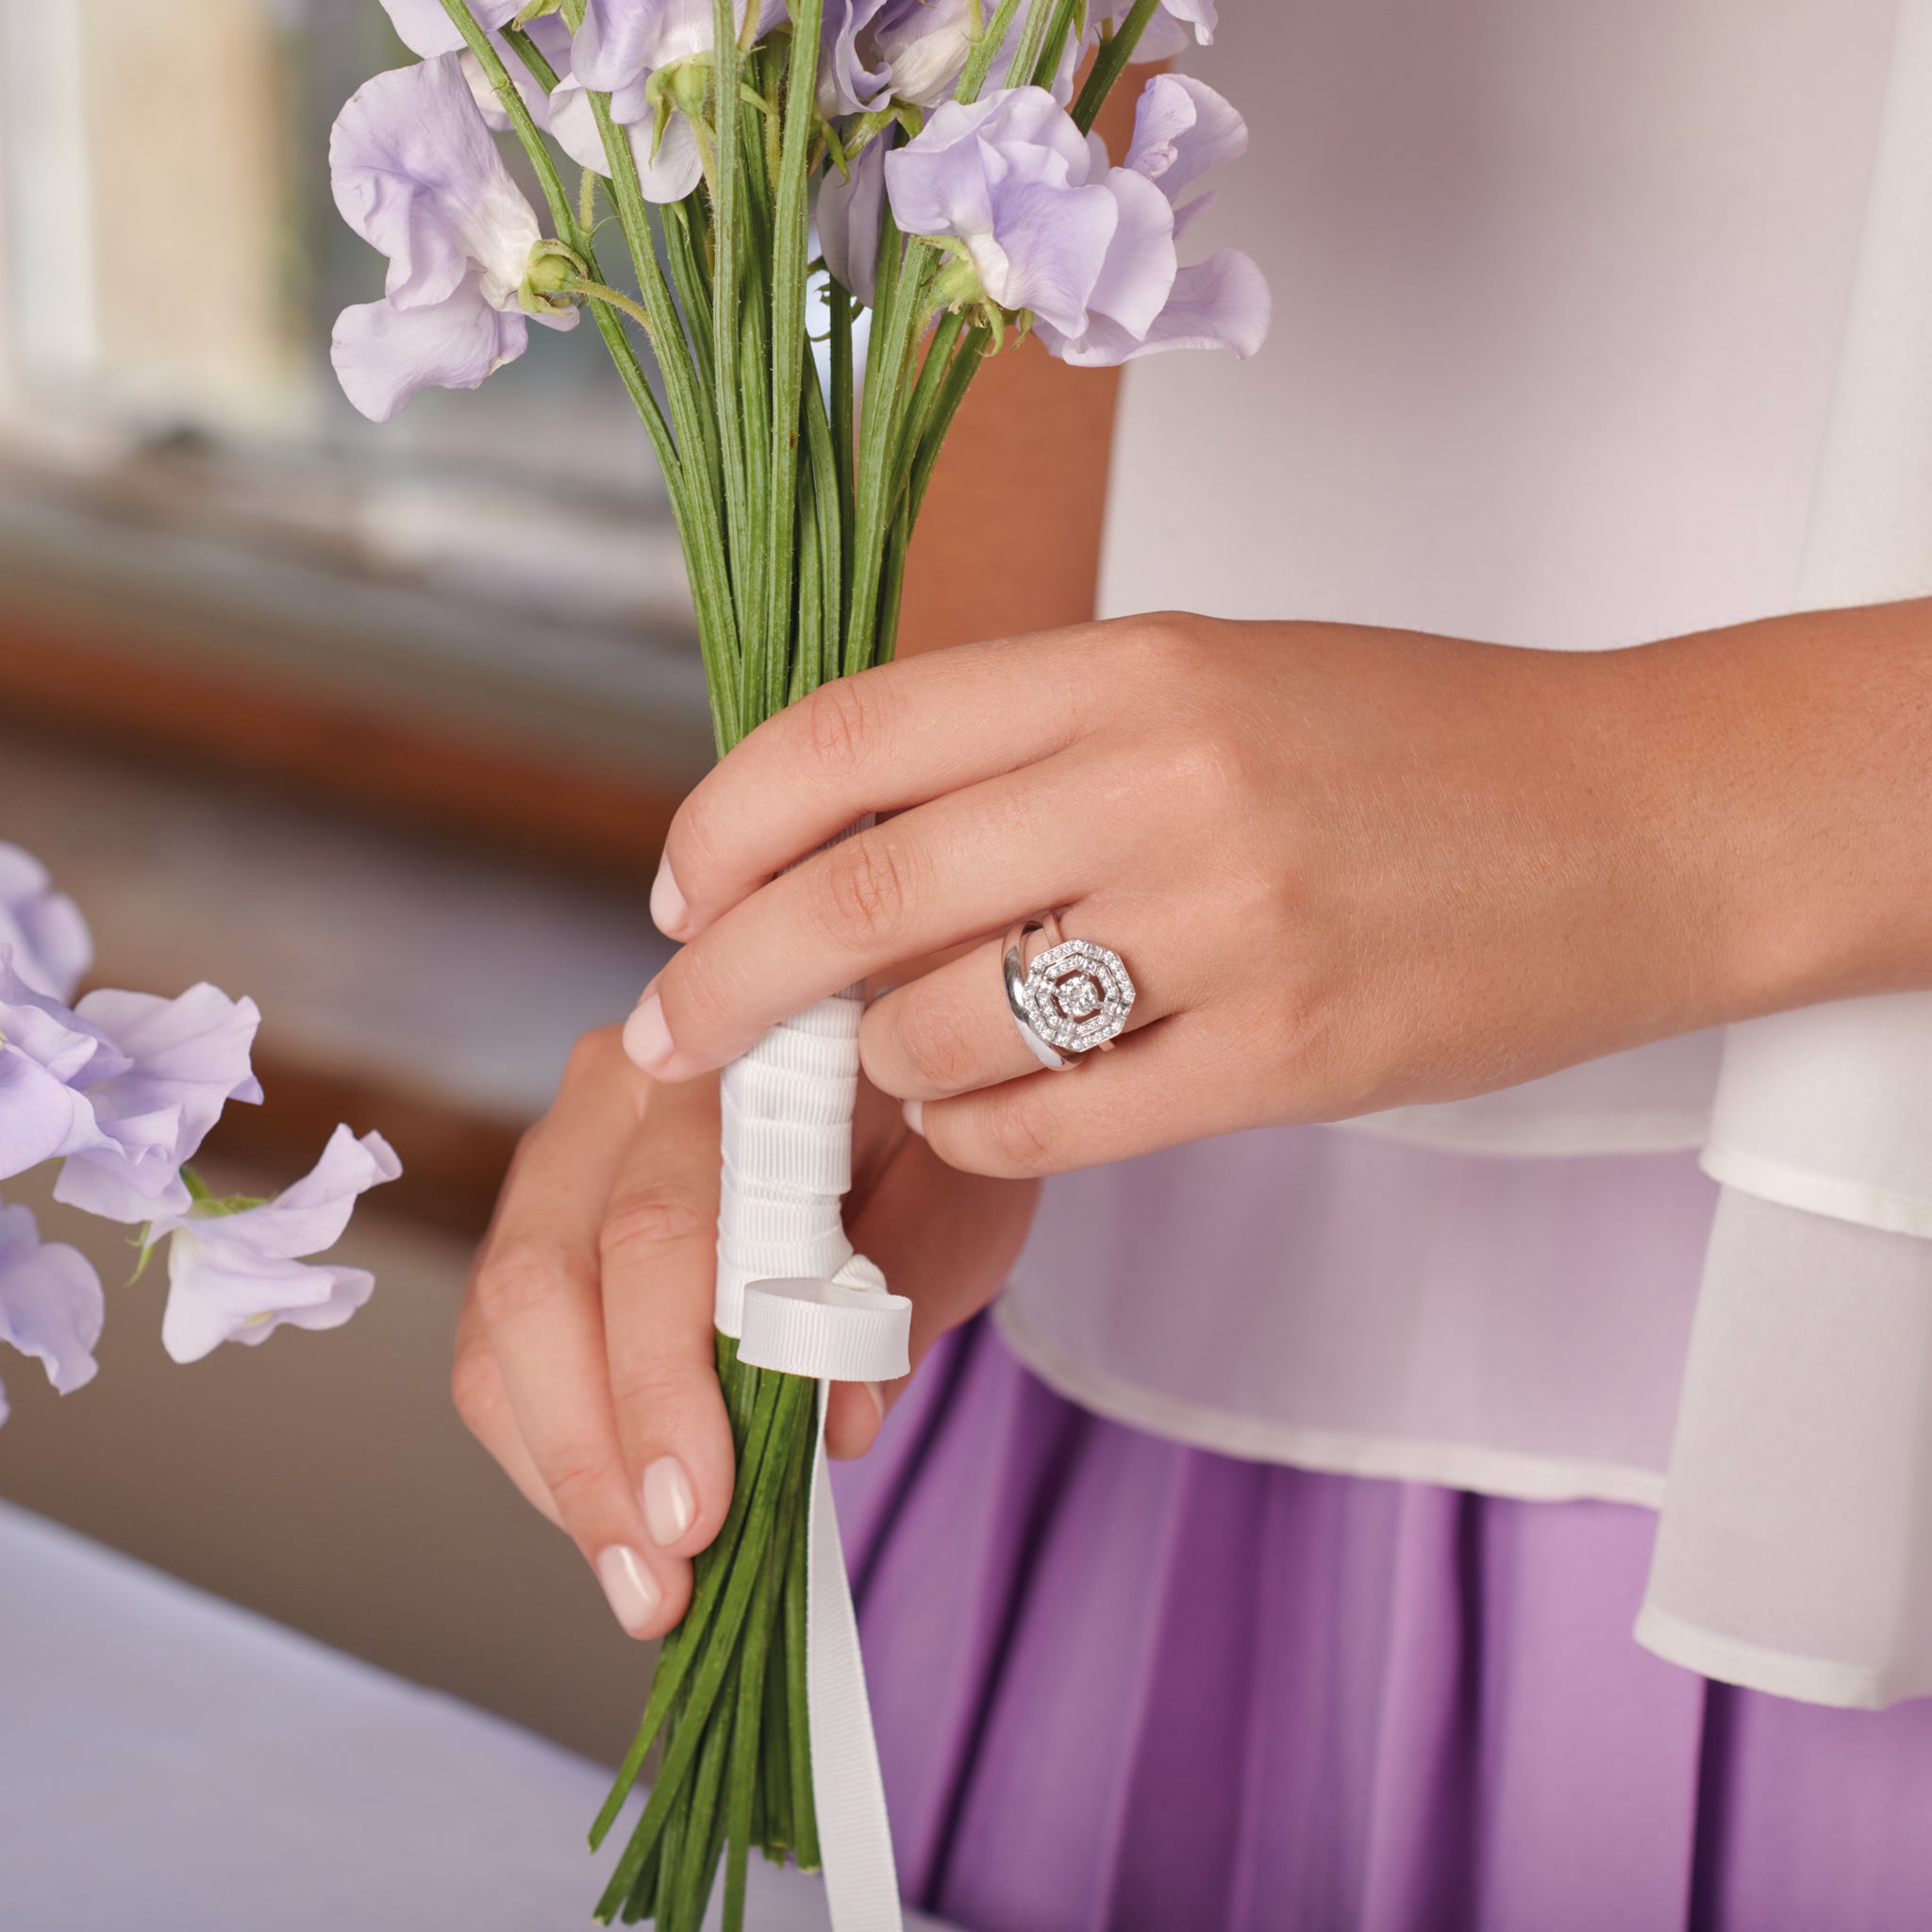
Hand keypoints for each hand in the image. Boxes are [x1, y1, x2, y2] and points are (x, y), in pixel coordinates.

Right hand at [452, 1026, 1035, 1638]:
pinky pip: (497, 1348)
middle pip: (545, 1279)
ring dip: (563, 1471)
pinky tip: (620, 1524)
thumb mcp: (956, 1206)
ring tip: (641, 1584)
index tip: (697, 1510)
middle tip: (660, 1579)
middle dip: (595, 1450)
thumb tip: (833, 1427)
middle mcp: (618, 1085)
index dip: (664, 1381)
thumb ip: (893, 1304)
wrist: (904, 1089)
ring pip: (500, 1325)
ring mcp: (562, 1148)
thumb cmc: (933, 1141)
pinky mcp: (536, 1218)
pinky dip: (551, 1450)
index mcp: (725, 1059)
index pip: (660, 1228)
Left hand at [619, 612, 1771, 1173]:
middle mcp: (1165, 779)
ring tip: (887, 1071)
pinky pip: (1053, 1122)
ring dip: (876, 1070)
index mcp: (1132, 662)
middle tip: (681, 1035)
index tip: (676, 898)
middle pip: (858, 895)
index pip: (849, 736)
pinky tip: (984, 1115)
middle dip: (730, 983)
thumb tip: (839, 855)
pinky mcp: (1288, 1058)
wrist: (1639, 820)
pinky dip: (977, 1134)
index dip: (722, 824)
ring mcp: (1230, 924)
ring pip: (941, 1028)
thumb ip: (1033, 752)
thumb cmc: (1413, 748)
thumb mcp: (1212, 684)